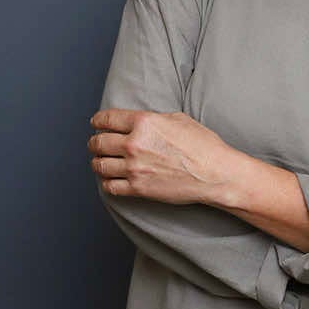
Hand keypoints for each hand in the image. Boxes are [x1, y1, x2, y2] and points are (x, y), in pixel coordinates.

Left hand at [88, 109, 246, 206]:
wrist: (214, 174)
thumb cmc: (203, 145)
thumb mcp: (177, 119)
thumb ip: (152, 119)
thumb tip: (139, 122)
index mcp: (143, 122)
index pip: (107, 119)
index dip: (97, 122)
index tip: (96, 124)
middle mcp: (134, 144)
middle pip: (99, 143)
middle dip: (94, 143)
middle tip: (95, 145)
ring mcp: (134, 168)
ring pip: (100, 165)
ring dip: (98, 163)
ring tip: (101, 162)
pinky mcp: (138, 188)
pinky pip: (110, 187)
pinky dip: (107, 183)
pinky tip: (111, 180)